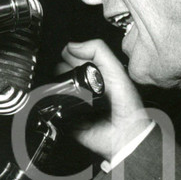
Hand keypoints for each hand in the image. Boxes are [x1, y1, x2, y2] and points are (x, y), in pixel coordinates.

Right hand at [59, 39, 150, 159]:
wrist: (125, 133)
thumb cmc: (127, 105)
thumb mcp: (116, 70)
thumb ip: (98, 51)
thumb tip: (72, 46)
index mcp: (98, 77)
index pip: (77, 61)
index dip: (70, 56)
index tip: (66, 54)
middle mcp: (87, 90)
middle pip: (65, 75)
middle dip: (61, 70)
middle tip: (63, 70)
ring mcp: (78, 105)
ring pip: (58, 91)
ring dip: (55, 86)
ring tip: (61, 84)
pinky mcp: (70, 120)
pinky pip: (56, 110)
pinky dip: (53, 104)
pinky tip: (57, 98)